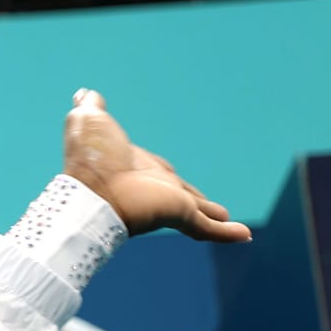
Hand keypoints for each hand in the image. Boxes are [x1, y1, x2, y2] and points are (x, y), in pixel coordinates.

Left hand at [62, 89, 249, 241]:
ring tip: (231, 225)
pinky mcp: (180, 214)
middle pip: (184, 195)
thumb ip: (91, 108)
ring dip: (216, 219)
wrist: (91, 187)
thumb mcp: (90, 120)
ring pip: (200, 212)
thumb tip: (85, 93)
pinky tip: (245, 237)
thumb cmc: (88, 157)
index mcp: (137, 167)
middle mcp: (155, 186)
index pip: (160, 171)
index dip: (167, 174)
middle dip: (197, 202)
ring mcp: (168, 202)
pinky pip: (208, 227)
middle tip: (212, 210)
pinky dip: (228, 233)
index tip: (173, 177)